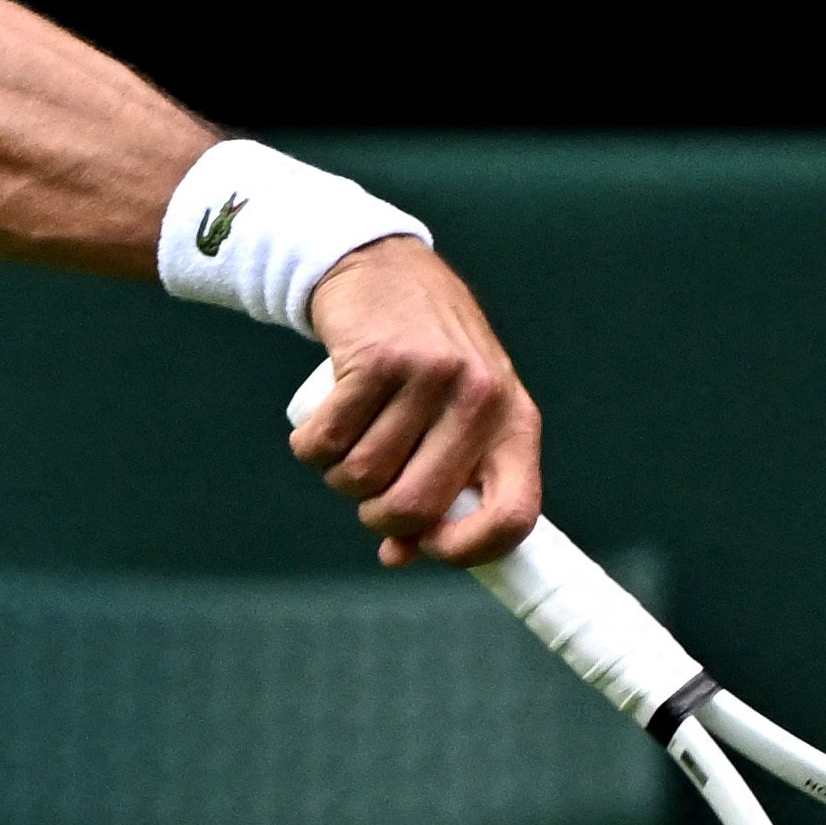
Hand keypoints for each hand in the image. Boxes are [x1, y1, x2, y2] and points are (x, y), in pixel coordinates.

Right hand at [288, 242, 543, 569]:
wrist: (382, 270)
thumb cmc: (421, 360)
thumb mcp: (453, 417)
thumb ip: (438, 483)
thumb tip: (398, 555)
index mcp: (515, 423)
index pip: (515, 514)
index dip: (469, 550)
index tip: (427, 549)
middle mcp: (482, 400)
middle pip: (416, 505)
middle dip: (376, 515)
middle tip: (366, 492)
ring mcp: (430, 377)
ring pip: (361, 475)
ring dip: (338, 474)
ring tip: (347, 441)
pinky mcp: (376, 359)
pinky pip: (324, 440)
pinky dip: (310, 445)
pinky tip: (320, 421)